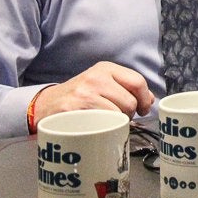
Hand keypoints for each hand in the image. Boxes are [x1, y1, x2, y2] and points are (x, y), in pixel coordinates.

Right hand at [31, 61, 155, 124]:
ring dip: (118, 123)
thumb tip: (151, 99)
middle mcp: (96, 77)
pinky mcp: (75, 108)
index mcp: (106, 68)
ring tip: (107, 122)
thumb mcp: (102, 84)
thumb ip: (126, 88)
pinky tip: (97, 126)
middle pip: (130, 100)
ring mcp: (85, 92)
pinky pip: (103, 123)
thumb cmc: (80, 96)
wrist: (46, 104)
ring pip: (118, 114)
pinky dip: (105, 128)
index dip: (145, 98)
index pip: (137, 81)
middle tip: (120, 118)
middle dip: (130, 114)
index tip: (143, 109)